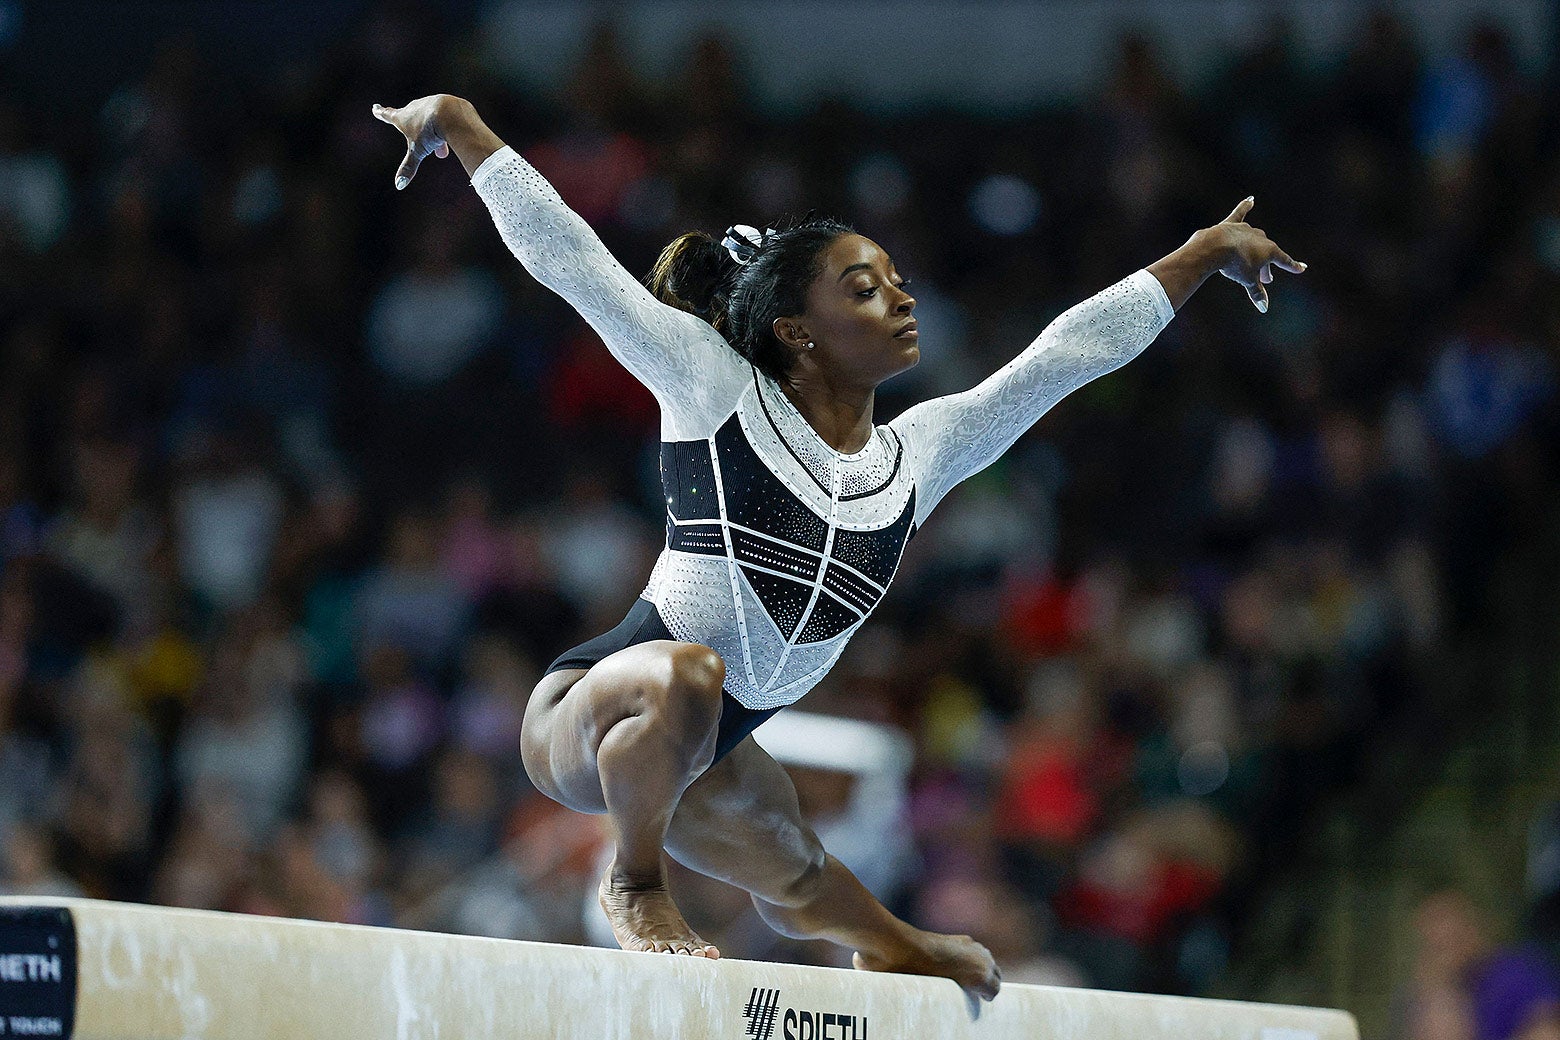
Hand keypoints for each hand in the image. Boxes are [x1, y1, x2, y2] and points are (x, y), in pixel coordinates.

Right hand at [371, 95, 460, 189]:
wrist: (452, 114)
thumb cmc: (430, 131)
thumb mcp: (418, 151)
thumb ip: (409, 167)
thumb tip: (399, 185)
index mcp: (404, 117)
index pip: (389, 115)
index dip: (381, 112)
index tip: (375, 107)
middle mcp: (415, 107)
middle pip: (412, 118)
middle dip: (415, 129)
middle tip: (418, 136)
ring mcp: (431, 103)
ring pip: (431, 120)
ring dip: (435, 132)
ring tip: (442, 144)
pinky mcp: (446, 103)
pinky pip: (446, 117)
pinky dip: (448, 126)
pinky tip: (455, 131)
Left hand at [1210, 197, 1305, 312]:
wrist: (1215, 247)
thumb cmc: (1234, 265)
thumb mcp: (1247, 280)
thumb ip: (1256, 292)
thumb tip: (1264, 308)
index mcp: (1269, 251)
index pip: (1285, 261)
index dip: (1292, 266)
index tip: (1302, 268)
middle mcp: (1261, 238)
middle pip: (1267, 254)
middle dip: (1267, 267)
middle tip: (1266, 279)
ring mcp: (1246, 229)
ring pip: (1255, 240)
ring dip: (1255, 250)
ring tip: (1251, 261)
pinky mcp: (1232, 224)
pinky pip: (1240, 213)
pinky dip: (1245, 206)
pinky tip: (1251, 199)